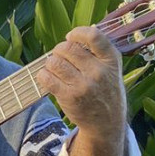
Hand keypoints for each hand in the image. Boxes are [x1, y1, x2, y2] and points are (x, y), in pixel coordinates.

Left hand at [34, 26, 128, 155]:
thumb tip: (75, 34)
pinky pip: (47, 78)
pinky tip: (47, 77)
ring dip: (49, 62)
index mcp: (111, 60)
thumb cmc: (106, 90)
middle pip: (68, 48)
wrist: (106, 122)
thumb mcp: (112, 69)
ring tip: (53, 67)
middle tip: (59, 56)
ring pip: (55, 62)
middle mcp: (99, 72)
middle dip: (59, 50)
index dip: (77, 33)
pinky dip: (43, 75)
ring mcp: (84, 85)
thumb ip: (98, 51)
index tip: (71, 37)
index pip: (93, 36)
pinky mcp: (69, 97)